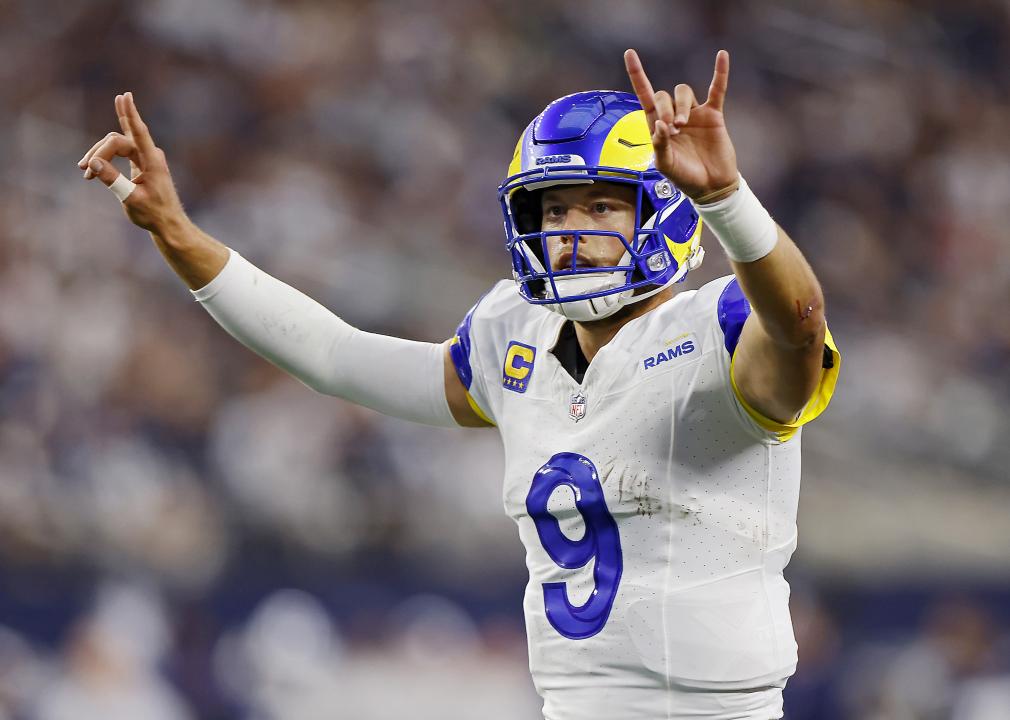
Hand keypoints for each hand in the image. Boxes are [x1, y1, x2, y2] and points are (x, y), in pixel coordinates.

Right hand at [78, 92, 185, 232]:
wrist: (167, 223)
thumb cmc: (153, 213)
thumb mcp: (130, 198)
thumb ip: (112, 179)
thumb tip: (93, 163)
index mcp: (152, 161)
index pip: (138, 132)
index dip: (130, 113)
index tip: (125, 96)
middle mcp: (150, 155)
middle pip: (117, 141)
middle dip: (98, 151)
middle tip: (83, 169)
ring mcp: (145, 158)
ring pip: (116, 145)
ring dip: (99, 155)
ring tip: (85, 172)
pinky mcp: (140, 163)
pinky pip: (121, 149)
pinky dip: (106, 155)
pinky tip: (93, 160)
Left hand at [624, 49, 738, 201]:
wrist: (711, 186)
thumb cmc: (685, 177)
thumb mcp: (666, 165)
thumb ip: (659, 145)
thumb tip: (659, 124)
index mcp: (657, 127)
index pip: (645, 97)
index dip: (637, 75)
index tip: (630, 53)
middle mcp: (674, 116)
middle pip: (664, 95)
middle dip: (664, 108)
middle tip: (672, 129)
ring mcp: (694, 114)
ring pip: (684, 92)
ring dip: (680, 105)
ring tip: (682, 125)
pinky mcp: (713, 115)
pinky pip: (717, 89)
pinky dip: (720, 73)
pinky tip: (721, 55)